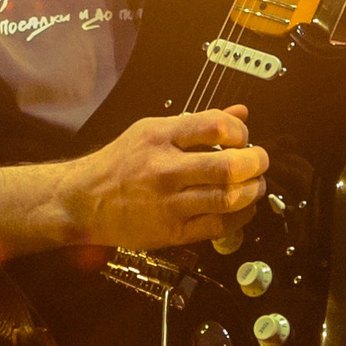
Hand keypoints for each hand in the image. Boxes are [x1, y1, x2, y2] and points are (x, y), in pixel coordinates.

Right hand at [61, 105, 266, 250]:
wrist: (85, 200)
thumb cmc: (120, 163)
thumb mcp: (152, 130)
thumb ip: (198, 123)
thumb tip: (240, 114)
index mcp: (160, 137)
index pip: (215, 127)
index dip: (241, 132)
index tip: (243, 138)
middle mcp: (164, 169)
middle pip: (229, 167)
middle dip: (256, 163)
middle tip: (260, 162)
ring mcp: (168, 203)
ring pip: (229, 199)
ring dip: (253, 191)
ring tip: (255, 185)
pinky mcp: (171, 232)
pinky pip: (218, 226)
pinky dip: (241, 217)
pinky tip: (243, 209)